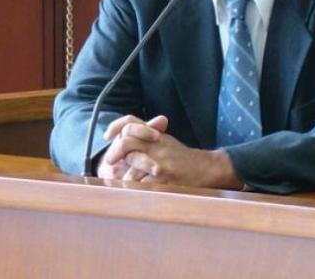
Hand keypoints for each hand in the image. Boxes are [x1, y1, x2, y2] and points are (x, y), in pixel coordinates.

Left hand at [102, 116, 242, 188]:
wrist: (206, 168)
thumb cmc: (183, 157)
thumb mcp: (165, 141)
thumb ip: (145, 137)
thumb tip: (121, 137)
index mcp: (156, 136)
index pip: (130, 123)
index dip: (115, 127)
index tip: (108, 136)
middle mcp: (157, 145)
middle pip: (126, 143)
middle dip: (114, 154)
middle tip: (110, 162)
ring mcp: (161, 162)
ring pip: (131, 168)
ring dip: (127, 177)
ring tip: (129, 182)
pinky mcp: (164, 179)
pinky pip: (142, 185)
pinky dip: (138, 189)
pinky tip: (142, 190)